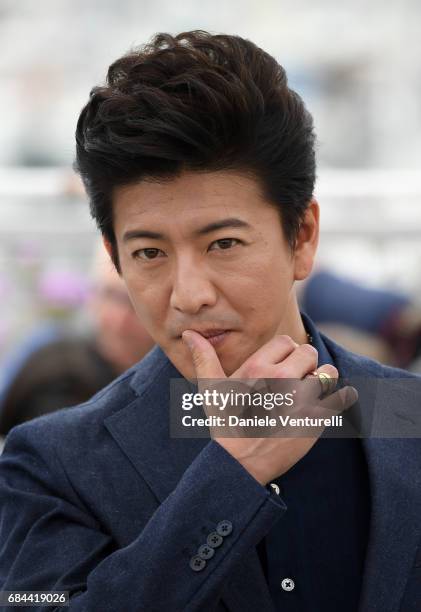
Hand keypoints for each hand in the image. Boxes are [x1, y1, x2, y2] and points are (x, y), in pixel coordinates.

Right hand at [182, 331, 357, 484]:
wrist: (240, 465)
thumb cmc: (225, 425)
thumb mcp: (211, 391)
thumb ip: (204, 358)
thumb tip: (189, 333)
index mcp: (258, 367)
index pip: (286, 342)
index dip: (285, 354)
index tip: (280, 368)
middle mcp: (282, 379)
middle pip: (309, 353)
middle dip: (304, 365)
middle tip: (294, 382)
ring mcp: (302, 399)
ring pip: (327, 372)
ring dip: (322, 380)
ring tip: (309, 393)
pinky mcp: (318, 419)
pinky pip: (341, 397)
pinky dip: (341, 398)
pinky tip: (331, 402)